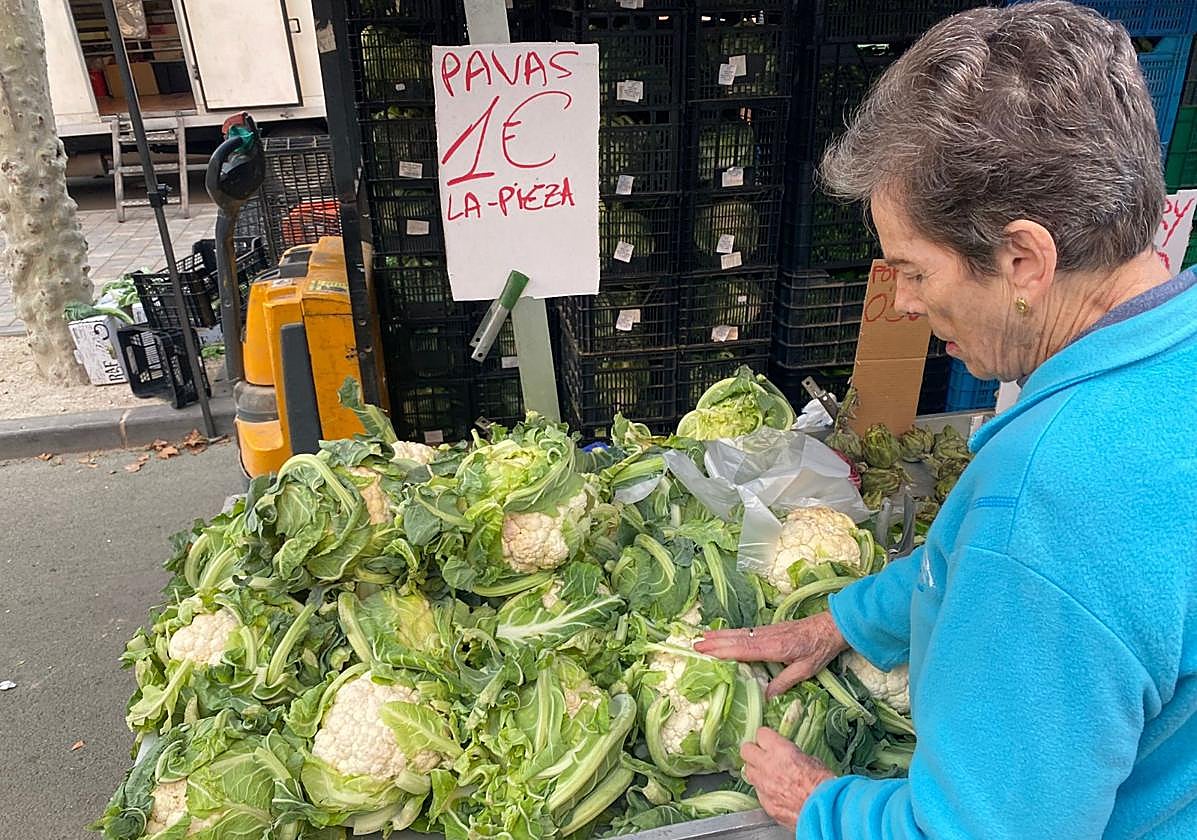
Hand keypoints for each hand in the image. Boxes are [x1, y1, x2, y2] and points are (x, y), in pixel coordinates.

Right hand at [694, 611, 847, 697]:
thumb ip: (784, 682)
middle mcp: (767, 637)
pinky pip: (746, 631)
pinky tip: (724, 635)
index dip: (723, 651)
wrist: (831, 626)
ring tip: (702, 637)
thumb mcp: (806, 669)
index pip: (744, 650)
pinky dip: (732, 632)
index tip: (706, 651)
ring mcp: (768, 631)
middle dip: (715, 642)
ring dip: (720, 635)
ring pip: (739, 633)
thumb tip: (765, 697)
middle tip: (695, 645)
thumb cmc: (820, 649)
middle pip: (736, 639)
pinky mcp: (770, 628)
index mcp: (774, 648)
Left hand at [741, 727, 835, 832]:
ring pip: (748, 772)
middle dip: (753, 751)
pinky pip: (758, 792)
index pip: (761, 734)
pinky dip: (764, 791)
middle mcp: (767, 766)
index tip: (770, 740)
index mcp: (780, 750)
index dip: (766, 737)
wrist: (825, 811)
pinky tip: (777, 793)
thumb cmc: (824, 786)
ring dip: (756, 771)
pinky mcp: (766, 804)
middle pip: (746, 750)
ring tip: (768, 775)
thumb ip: (795, 755)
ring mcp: (764, 786)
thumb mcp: (813, 760)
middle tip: (762, 755)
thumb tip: (792, 756)